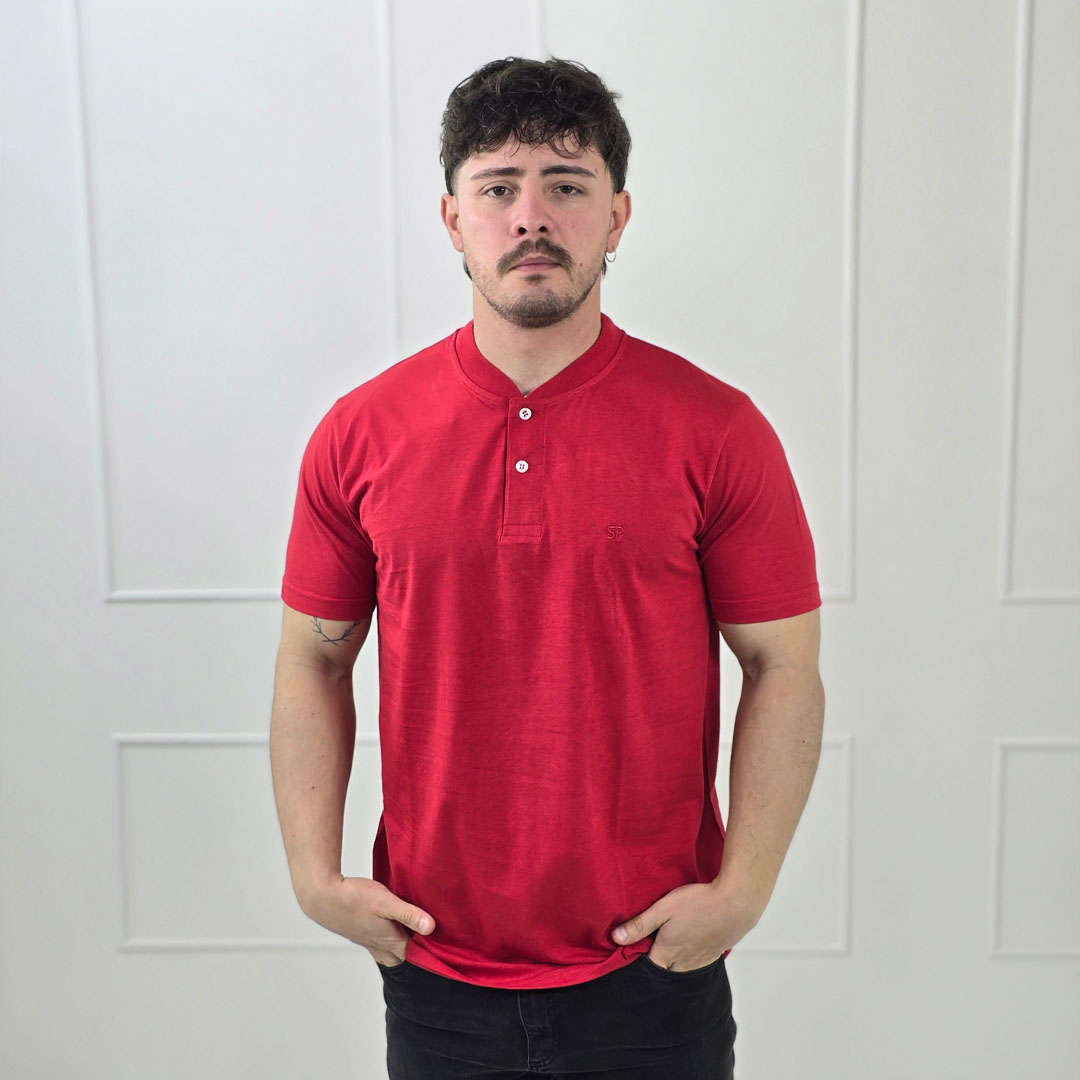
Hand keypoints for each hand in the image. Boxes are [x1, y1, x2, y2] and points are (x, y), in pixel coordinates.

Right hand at [302, 875, 435, 967]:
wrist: (323, 898)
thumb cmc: (354, 898)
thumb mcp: (386, 902)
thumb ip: (409, 914)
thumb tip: (431, 927)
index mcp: (391, 943)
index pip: (419, 958)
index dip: (434, 954)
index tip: (450, 947)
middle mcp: (382, 948)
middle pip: (408, 960)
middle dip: (422, 956)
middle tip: (437, 945)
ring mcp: (371, 943)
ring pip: (395, 953)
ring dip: (407, 948)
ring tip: (420, 938)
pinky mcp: (363, 934)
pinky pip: (383, 944)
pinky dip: (394, 941)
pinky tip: (396, 929)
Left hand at [611, 882, 761, 971]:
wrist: (737, 904)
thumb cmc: (700, 902)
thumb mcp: (664, 908)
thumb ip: (640, 924)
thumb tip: (616, 939)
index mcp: (668, 951)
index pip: (647, 966)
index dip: (638, 959)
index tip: (631, 950)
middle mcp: (684, 961)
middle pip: (664, 969)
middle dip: (655, 962)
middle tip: (649, 946)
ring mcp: (701, 960)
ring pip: (681, 968)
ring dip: (673, 961)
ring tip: (669, 946)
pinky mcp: (715, 953)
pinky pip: (698, 963)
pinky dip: (690, 958)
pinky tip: (690, 944)